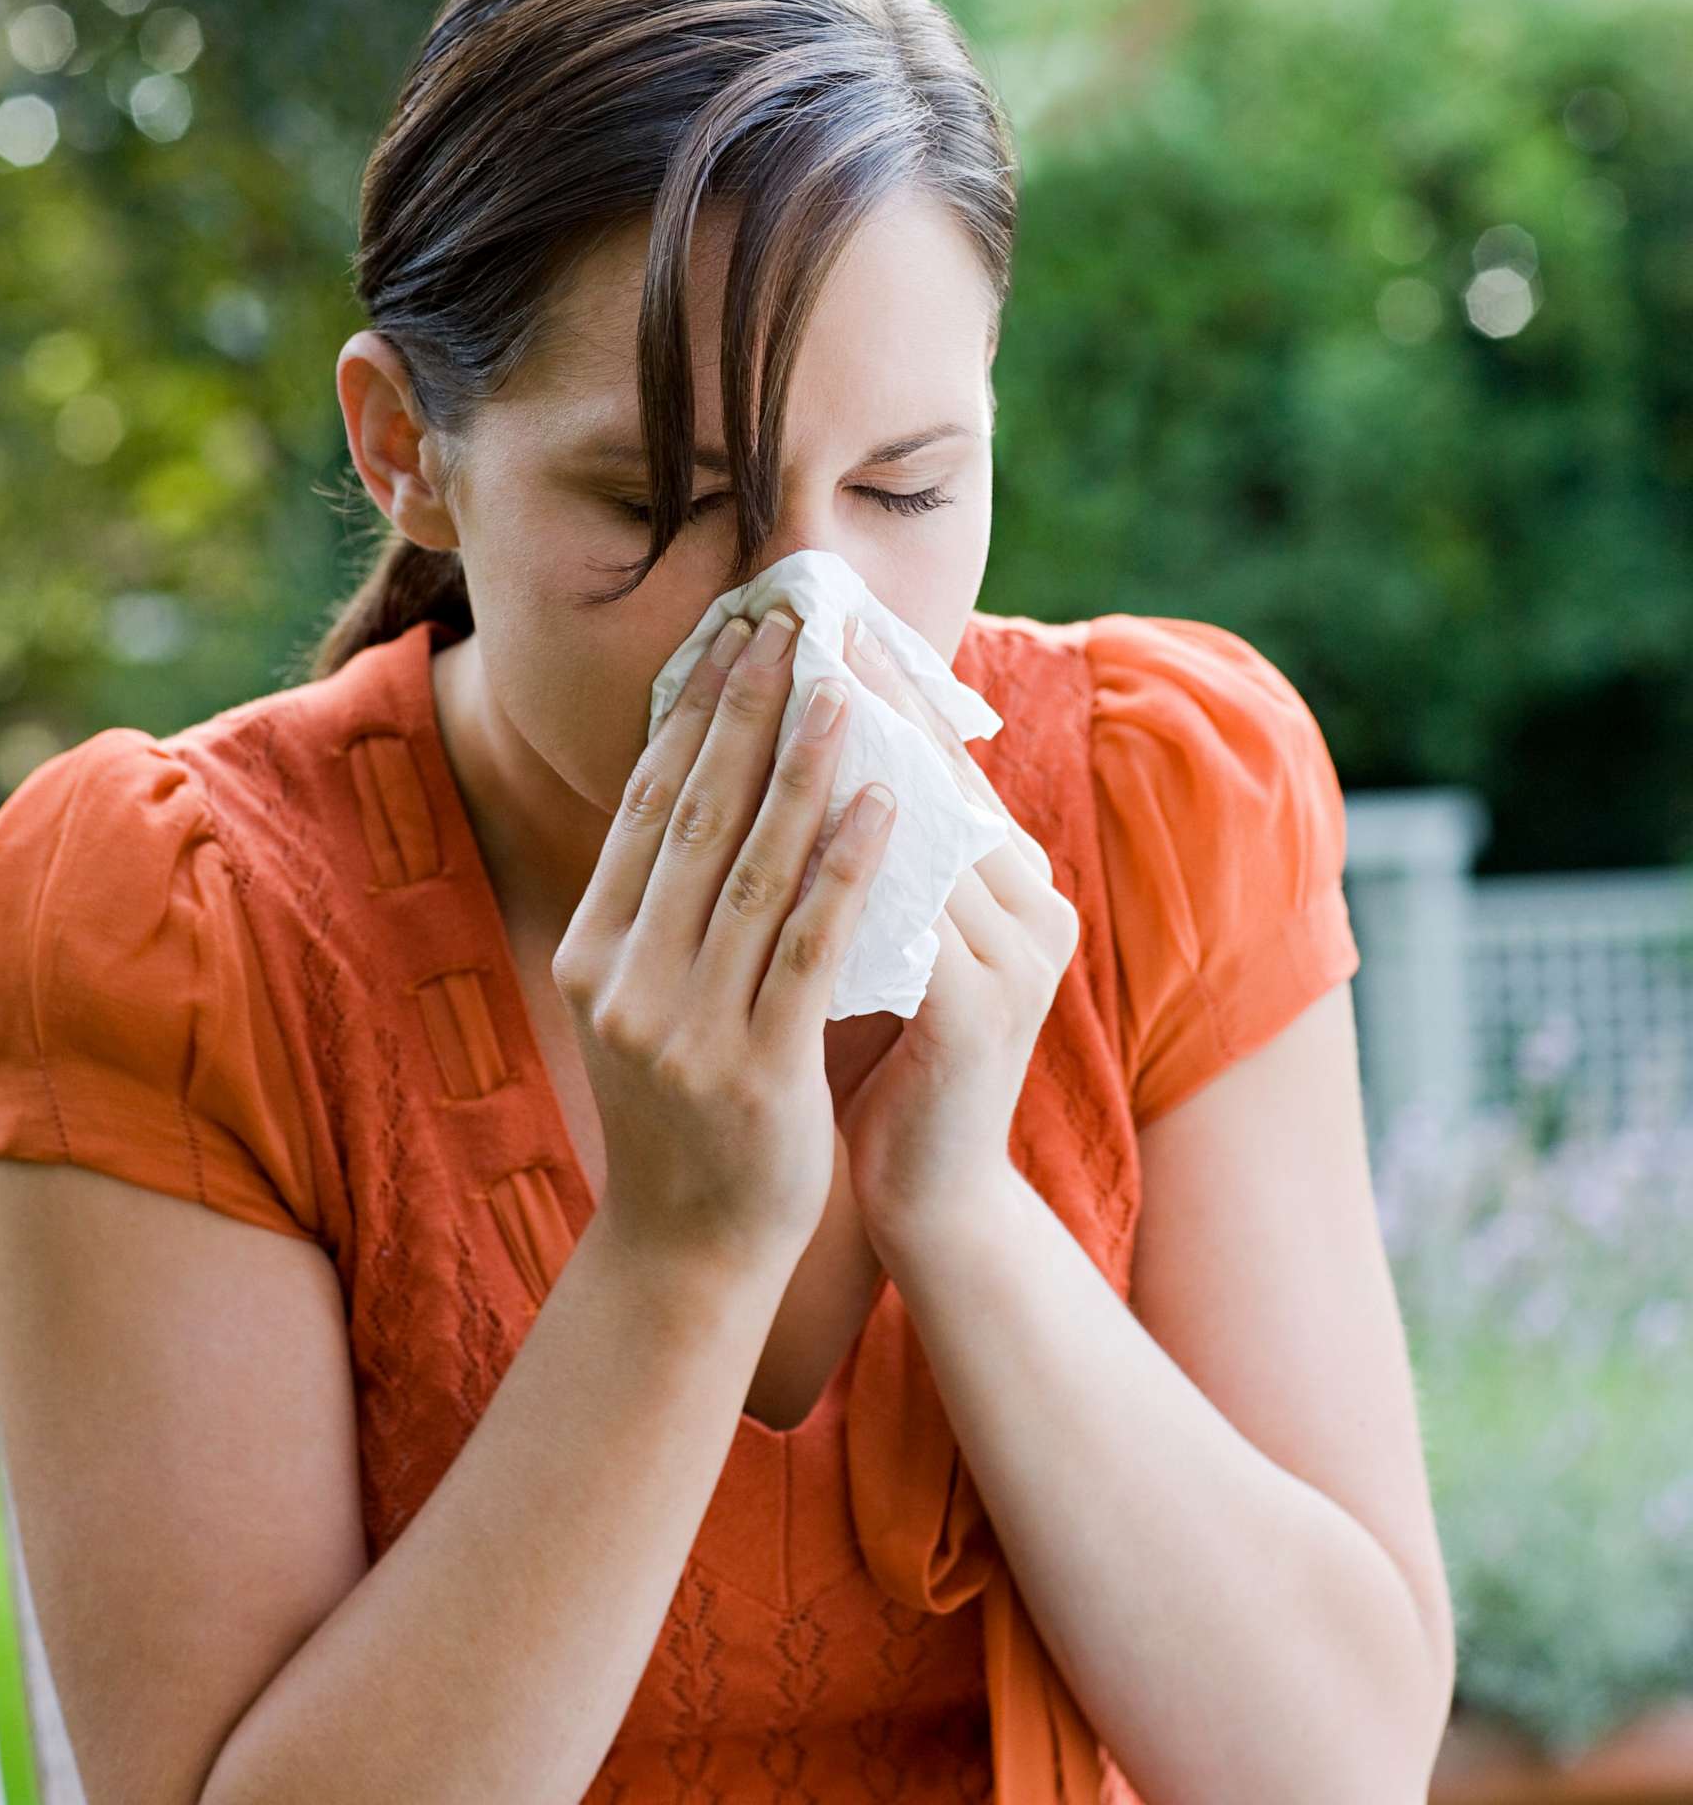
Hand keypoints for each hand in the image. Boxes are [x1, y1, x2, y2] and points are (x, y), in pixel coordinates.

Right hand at [550, 604, 898, 1284]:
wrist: (690, 1248)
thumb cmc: (682, 1109)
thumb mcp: (641, 997)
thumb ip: (661, 904)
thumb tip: (702, 773)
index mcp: (593, 950)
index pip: (649, 806)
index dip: (691, 715)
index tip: (733, 640)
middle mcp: (625, 978)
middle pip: (696, 817)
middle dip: (743, 714)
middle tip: (785, 631)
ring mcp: (684, 1025)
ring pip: (754, 868)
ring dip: (801, 769)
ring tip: (840, 692)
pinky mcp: (755, 1067)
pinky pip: (810, 945)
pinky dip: (846, 868)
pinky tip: (881, 805)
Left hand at [827, 613, 1081, 1258]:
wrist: (930, 1197)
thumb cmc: (889, 1059)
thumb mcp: (884, 938)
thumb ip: (871, 860)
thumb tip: (804, 753)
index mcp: (1016, 882)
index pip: (945, 760)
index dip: (882, 688)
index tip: (816, 622)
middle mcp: (1034, 905)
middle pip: (943, 775)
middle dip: (867, 697)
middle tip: (799, 627)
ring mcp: (1019, 956)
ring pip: (925, 831)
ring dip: (849, 761)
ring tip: (783, 699)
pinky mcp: (982, 1010)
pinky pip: (908, 912)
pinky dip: (848, 863)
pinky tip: (788, 821)